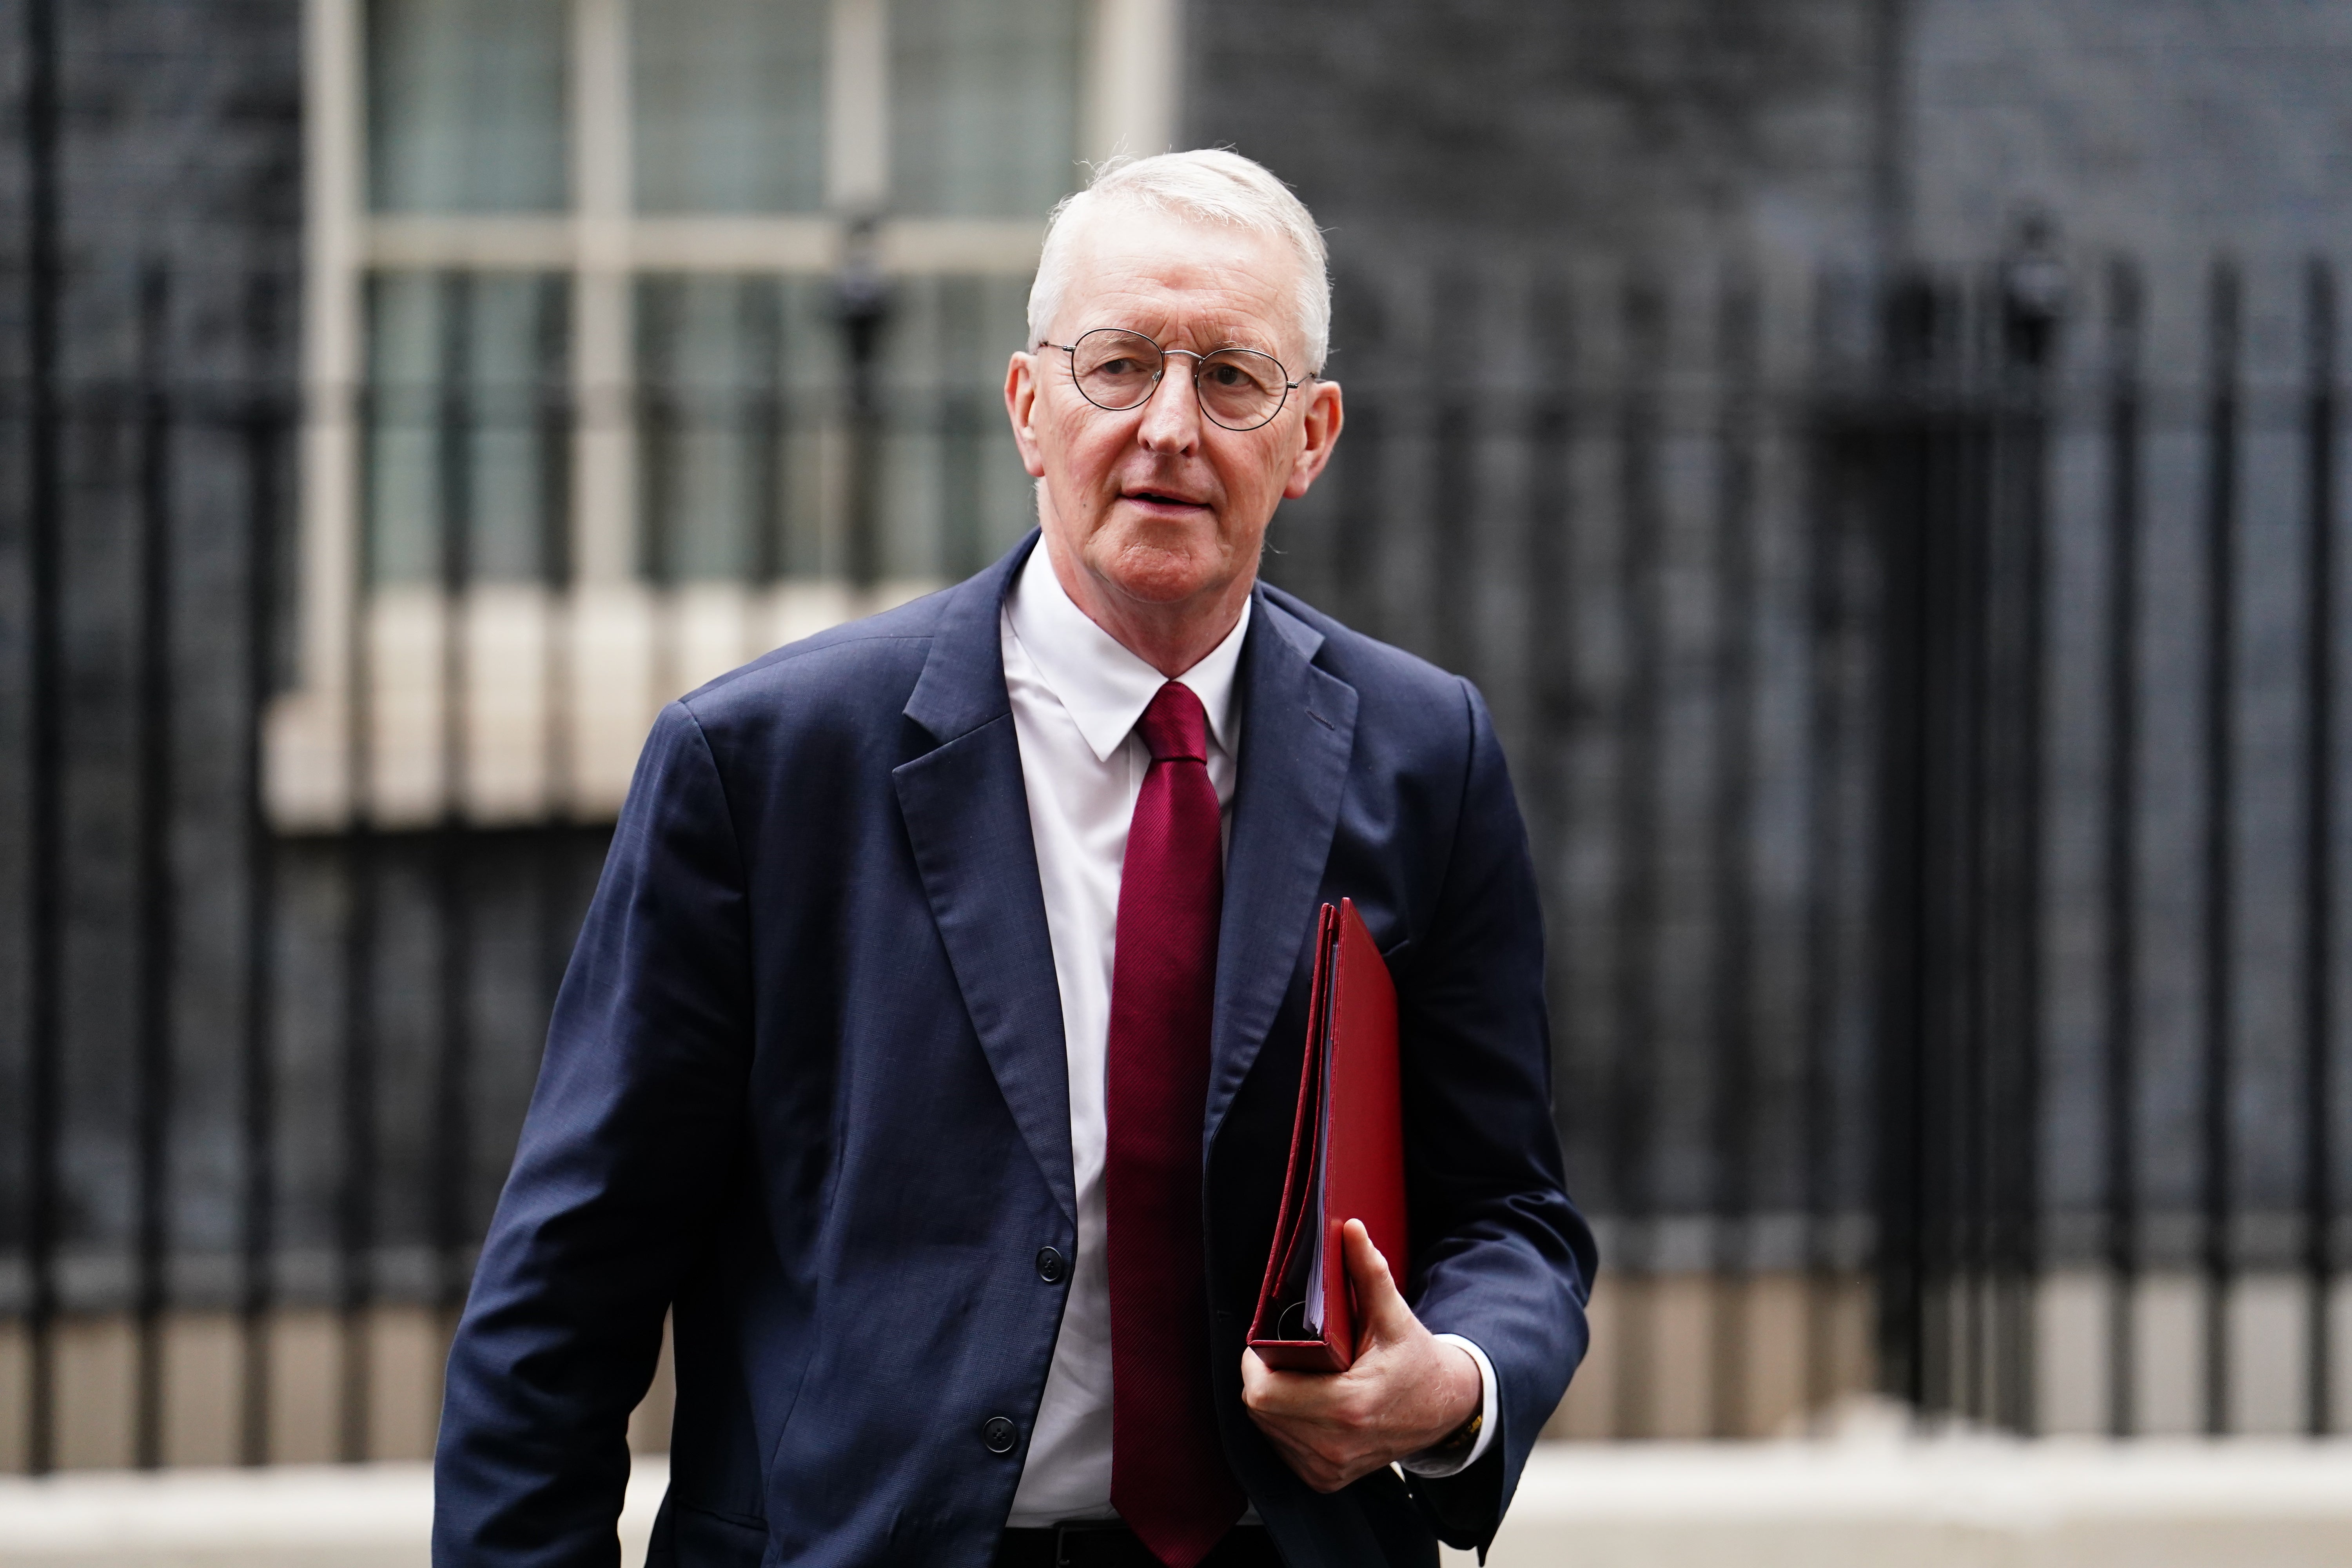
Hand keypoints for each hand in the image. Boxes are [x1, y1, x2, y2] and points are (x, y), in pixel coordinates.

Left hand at [1239, 1218, 1481, 1492]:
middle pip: (1260, 1411)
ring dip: (1272, 1402)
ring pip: (1266, 1430)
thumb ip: (1368, 1272)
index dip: (1255, 1364)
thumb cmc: (1416, 1362)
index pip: (1264, 1394)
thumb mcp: (1394, 1316)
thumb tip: (1350, 1229)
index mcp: (1349, 1407)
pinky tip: (1305, 1403)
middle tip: (1282, 1355)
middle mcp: (1336, 1446)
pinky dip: (1284, 1424)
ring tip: (1297, 1377)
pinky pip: (1281, 1448)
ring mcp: (1330, 1469)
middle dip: (1262, 1379)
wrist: (1446, 1409)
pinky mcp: (1327, 1480)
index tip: (1266, 1344)